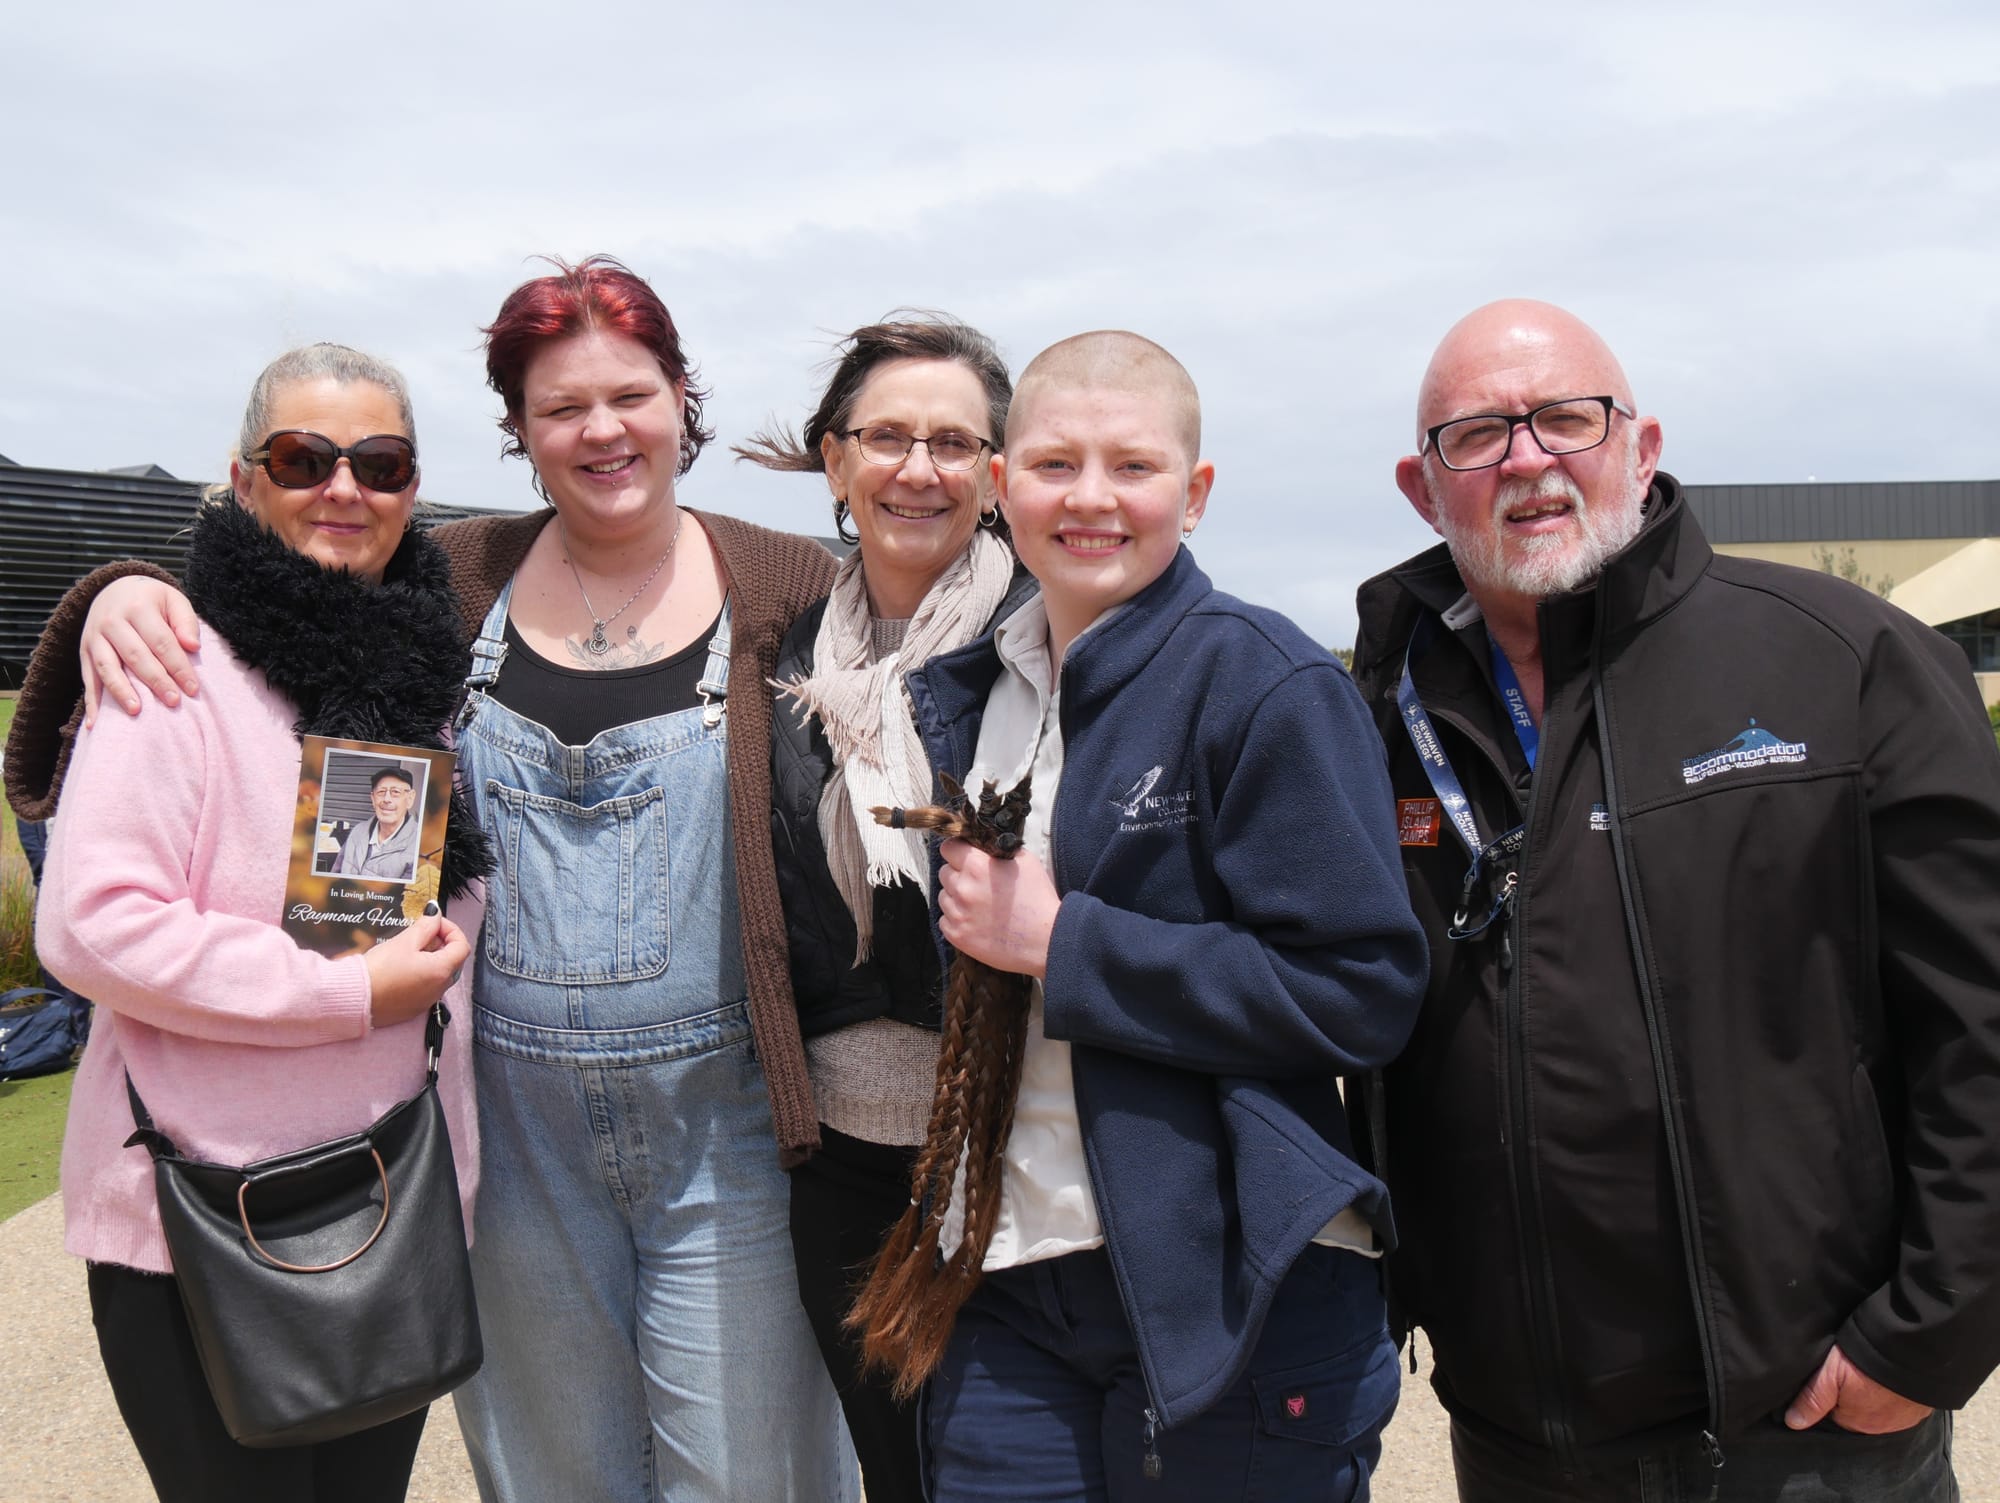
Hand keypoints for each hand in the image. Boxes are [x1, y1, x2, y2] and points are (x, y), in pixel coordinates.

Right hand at [81, 575, 201, 727]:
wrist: (114, 588)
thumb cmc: (152, 600)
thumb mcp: (173, 600)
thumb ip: (185, 621)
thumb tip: (193, 647)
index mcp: (137, 607)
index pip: (161, 641)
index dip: (178, 665)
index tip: (193, 688)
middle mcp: (111, 621)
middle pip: (135, 655)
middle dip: (155, 680)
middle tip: (173, 702)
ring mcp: (94, 637)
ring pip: (106, 667)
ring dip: (121, 691)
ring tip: (136, 712)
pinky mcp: (83, 651)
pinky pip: (86, 678)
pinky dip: (90, 702)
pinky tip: (95, 723)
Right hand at [363, 914, 470, 1028]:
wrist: (354, 999)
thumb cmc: (379, 969)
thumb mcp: (404, 941)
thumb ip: (425, 926)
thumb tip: (436, 913)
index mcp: (442, 971)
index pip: (462, 946)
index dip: (451, 930)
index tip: (433, 923)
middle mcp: (440, 989)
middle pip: (453, 961)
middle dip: (442, 944)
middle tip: (421, 934)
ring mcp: (428, 1001)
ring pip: (440, 975)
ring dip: (432, 959)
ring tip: (409, 950)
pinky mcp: (414, 1009)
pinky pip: (427, 988)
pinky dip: (422, 975)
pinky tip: (402, 968)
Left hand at [937, 840, 1059, 978]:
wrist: (1045, 940)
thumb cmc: (1038, 900)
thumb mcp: (1025, 862)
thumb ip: (998, 850)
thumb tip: (983, 846)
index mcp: (977, 867)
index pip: (948, 848)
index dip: (958, 851)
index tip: (964, 857)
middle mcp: (963, 888)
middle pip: (944, 872)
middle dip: (958, 875)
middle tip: (978, 884)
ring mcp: (958, 914)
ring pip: (944, 897)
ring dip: (956, 898)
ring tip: (980, 905)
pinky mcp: (957, 935)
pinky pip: (945, 920)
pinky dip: (957, 920)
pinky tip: (977, 921)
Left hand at [1784, 1343, 1932, 1433]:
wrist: (1909, 1352)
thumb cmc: (1863, 1361)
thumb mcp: (1830, 1375)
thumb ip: (1812, 1399)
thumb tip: (1793, 1423)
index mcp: (1854, 1422)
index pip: (1832, 1415)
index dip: (1828, 1396)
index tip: (1828, 1380)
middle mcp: (1878, 1428)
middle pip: (1855, 1415)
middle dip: (1850, 1399)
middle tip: (1848, 1373)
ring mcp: (1901, 1421)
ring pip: (1877, 1412)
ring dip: (1872, 1399)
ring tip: (1866, 1376)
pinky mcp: (1918, 1411)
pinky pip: (1899, 1408)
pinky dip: (1892, 1398)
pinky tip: (1886, 1382)